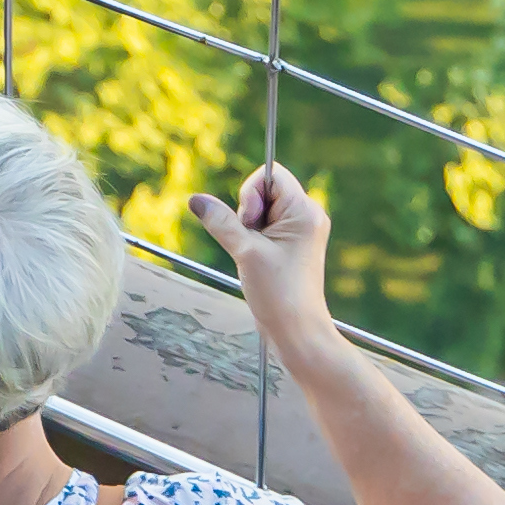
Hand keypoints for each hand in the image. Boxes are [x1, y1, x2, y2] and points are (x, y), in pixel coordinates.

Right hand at [191, 162, 336, 355]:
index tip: (249, 223)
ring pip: (262, 210)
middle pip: (266, 191)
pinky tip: (257, 259)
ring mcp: (301, 230)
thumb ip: (220, 221)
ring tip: (255, 255)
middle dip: (247, 212)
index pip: (270, 176)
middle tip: (252, 243)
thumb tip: (196, 199)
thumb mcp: (244, 252)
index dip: (249, 193)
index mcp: (304, 211)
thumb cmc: (278, 292)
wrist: (297, 329)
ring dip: (248, 228)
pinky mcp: (293, 244)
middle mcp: (308, 216)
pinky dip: (253, 238)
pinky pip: (266, 226)